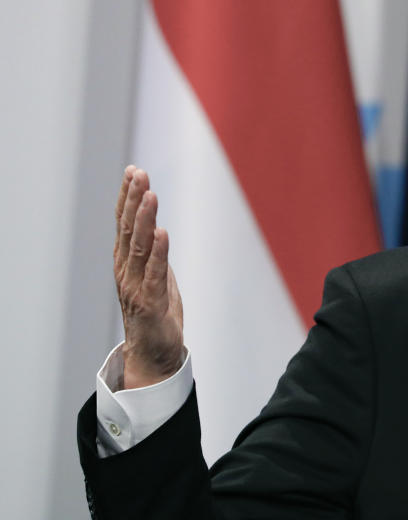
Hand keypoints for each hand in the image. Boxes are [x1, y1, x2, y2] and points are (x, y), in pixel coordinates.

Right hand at [113, 166, 184, 388]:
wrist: (154, 356)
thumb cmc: (156, 316)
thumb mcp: (155, 277)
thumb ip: (153, 255)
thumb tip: (156, 228)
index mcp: (126, 263)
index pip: (124, 224)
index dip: (127, 198)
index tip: (133, 172)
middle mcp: (127, 272)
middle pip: (129, 230)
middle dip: (134, 200)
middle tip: (139, 174)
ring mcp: (136, 287)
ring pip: (140, 247)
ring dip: (145, 219)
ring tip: (150, 195)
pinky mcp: (151, 303)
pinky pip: (155, 274)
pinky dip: (159, 252)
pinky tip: (162, 233)